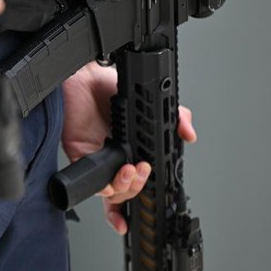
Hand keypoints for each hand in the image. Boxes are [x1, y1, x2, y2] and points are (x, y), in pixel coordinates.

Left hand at [61, 62, 196, 234]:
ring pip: (112, 191)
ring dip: (125, 186)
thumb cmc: (110, 87)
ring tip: (130, 170)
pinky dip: (102, 184)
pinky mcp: (80, 156)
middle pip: (129, 191)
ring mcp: (98, 159)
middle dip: (139, 186)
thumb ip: (175, 116)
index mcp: (133, 151)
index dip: (150, 191)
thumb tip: (189, 134)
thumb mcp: (151, 101)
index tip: (159, 193)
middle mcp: (115, 158)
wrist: (86, 77)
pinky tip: (112, 175)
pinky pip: (90, 180)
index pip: (143, 180)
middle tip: (143, 169)